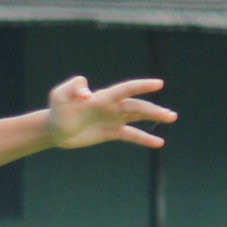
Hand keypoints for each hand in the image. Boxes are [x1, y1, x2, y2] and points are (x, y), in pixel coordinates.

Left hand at [45, 76, 176, 149]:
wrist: (55, 129)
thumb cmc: (57, 110)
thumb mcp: (59, 95)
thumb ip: (73, 88)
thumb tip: (87, 94)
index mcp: (102, 97)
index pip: (125, 89)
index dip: (141, 86)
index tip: (159, 84)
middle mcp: (111, 106)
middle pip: (136, 106)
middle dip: (153, 110)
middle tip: (170, 115)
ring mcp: (112, 119)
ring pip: (137, 117)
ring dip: (154, 117)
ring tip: (171, 117)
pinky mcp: (110, 132)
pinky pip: (131, 135)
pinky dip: (144, 138)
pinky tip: (158, 142)